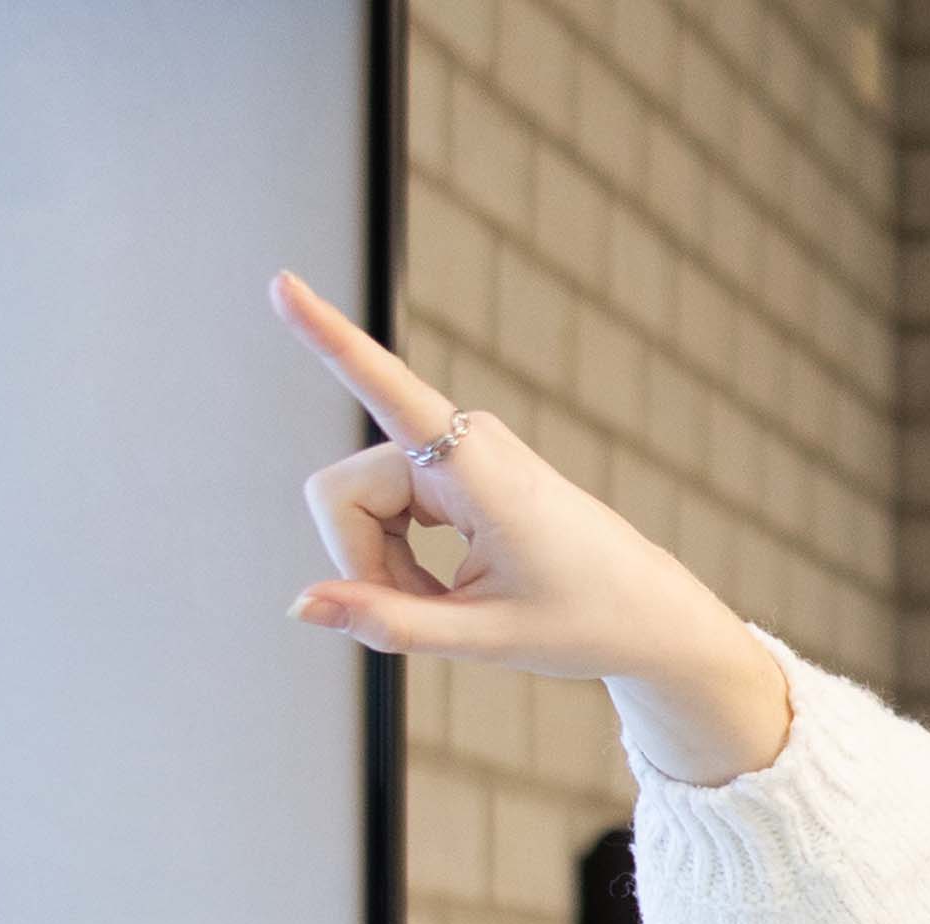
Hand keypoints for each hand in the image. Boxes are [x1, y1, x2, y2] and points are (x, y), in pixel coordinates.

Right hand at [268, 267, 744, 682]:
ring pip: (362, 506)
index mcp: (475, 465)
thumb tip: (300, 606)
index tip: (282, 282)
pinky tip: (449, 586)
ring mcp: (455, 451)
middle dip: (364, 562)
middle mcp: (460, 440)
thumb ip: (388, 621)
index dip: (327, 337)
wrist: (647, 614)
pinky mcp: (453, 470)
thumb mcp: (483, 635)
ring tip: (453, 602)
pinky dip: (402, 560)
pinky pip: (388, 509)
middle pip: (344, 494)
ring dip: (387, 566)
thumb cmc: (583, 622)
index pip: (383, 387)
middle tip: (429, 613)